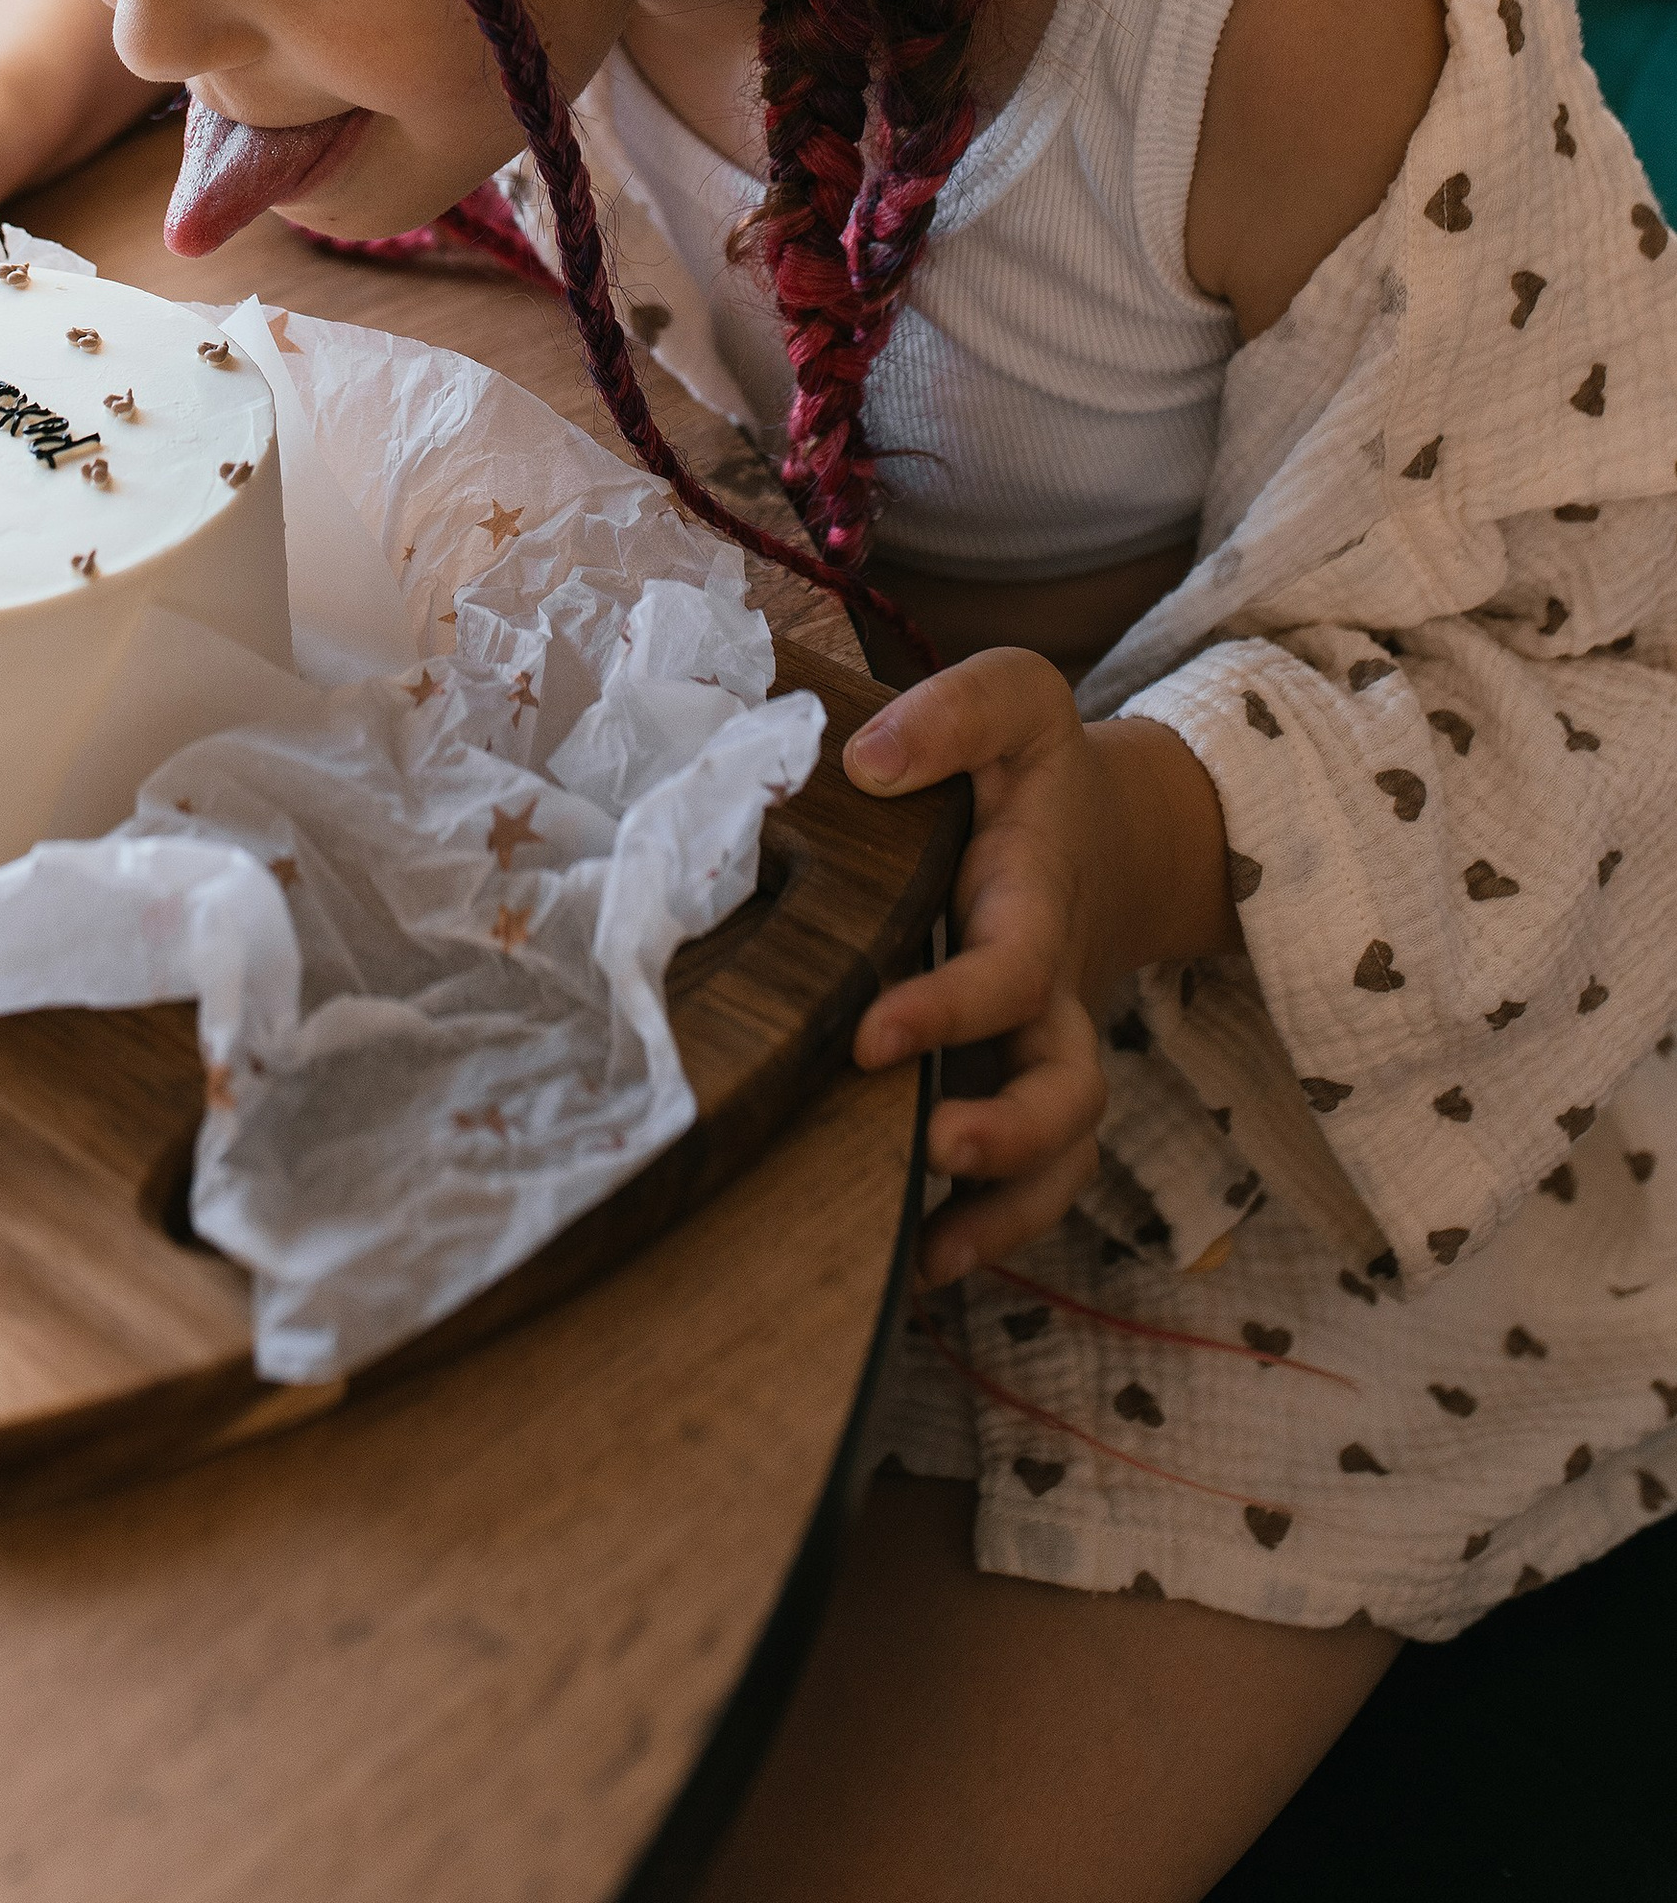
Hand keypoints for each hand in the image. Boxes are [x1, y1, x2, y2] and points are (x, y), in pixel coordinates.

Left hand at [843, 649, 1239, 1286]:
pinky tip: (922, 1265)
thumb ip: (955, 714)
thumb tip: (866, 762)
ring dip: (1006, 1210)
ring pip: (1061, 1154)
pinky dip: (992, 1230)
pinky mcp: (1021, 1084)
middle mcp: (1048, 997)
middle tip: (934, 1148)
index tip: (871, 1034)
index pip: (1008, 972)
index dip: (949, 1009)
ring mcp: (1042, 1052)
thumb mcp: (1014, 705)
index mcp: (1034, 908)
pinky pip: (1034, 1178)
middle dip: (1011, 1134)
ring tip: (927, 1254)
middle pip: (1066, 1090)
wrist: (1105, 834)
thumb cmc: (1034, 774)